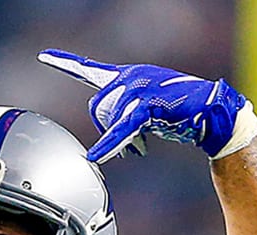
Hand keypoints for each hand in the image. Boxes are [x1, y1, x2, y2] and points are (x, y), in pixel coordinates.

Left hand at [37, 49, 256, 162]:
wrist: (212, 115)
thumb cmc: (181, 115)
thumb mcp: (146, 113)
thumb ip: (125, 119)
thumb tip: (109, 143)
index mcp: (127, 76)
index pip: (90, 70)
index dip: (65, 63)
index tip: (44, 55)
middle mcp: (130, 77)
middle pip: (97, 107)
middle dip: (106, 130)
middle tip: (129, 146)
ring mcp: (139, 88)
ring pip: (109, 119)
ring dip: (121, 141)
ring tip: (140, 148)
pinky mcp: (149, 104)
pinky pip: (122, 128)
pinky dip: (109, 145)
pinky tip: (97, 156)